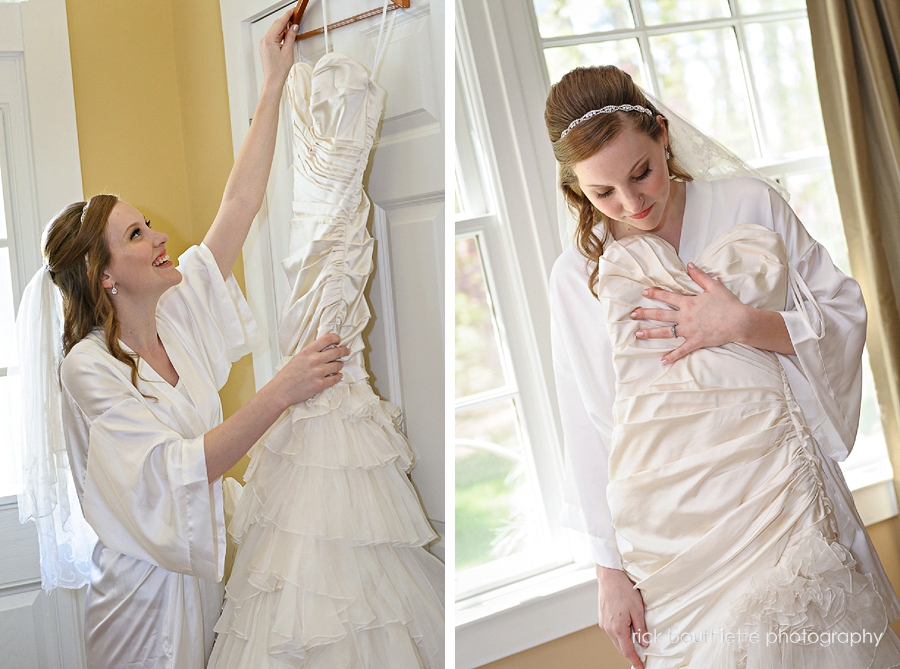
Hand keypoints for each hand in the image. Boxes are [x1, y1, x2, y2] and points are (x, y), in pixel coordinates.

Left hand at [258, 7, 298, 88]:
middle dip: (285, 21)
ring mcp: (264, 44)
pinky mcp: (265, 47)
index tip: (292, 11)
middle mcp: (264, 40)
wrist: (273, 79)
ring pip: (274, 31)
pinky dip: (279, 34)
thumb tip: (293, 27)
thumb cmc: (279, 69)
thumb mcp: (288, 51)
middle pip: (275, 26)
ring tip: (292, 28)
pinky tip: (286, 36)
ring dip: (283, 28)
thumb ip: (290, 37)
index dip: (287, 16)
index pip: (279, 24)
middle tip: (293, 18)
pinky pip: (273, 37)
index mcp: (269, 40)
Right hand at [274, 333, 348, 405]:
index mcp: (308, 351)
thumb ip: (311, 353)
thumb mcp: (298, 357)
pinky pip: (336, 378)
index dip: (336, 338)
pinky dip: (338, 376)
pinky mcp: (321, 384)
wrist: (281, 390)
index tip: (338, 340)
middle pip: (337, 351)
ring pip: (338, 365)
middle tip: (346, 351)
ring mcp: (319, 372)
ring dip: (340, 365)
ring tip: (339, 365)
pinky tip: (337, 375)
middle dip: (344, 351)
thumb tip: (324, 349)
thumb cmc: (287, 375)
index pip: (327, 339)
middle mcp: (315, 360)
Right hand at [596, 565, 646, 668]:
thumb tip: (643, 643)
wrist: (609, 576)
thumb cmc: (623, 590)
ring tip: (635, 644)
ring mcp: (603, 623)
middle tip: (641, 657)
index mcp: (618, 628)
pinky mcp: (602, 618)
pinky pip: (611, 632)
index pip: (628, 651)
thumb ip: (641, 628)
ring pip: (615, 640)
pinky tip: (626, 631)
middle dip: (630, 654)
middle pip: (620, 648)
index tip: (641, 667)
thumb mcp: (637, 610)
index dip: (635, 661)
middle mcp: (608, 628)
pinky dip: (619, 636)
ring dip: (625, 644)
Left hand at [631, 262, 749, 364]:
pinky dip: (672, 356)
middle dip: (645, 314)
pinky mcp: (696, 342)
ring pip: (665, 332)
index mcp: (688, 302)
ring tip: (638, 335)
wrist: (739, 321)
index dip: (654, 294)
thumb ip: (699, 276)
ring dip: (650, 334)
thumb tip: (689, 265)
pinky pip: (681, 350)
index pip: (667, 297)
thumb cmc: (728, 303)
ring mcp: (689, 330)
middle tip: (632, 315)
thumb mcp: (714, 286)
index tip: (643, 293)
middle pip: (660, 315)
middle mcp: (685, 316)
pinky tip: (662, 361)